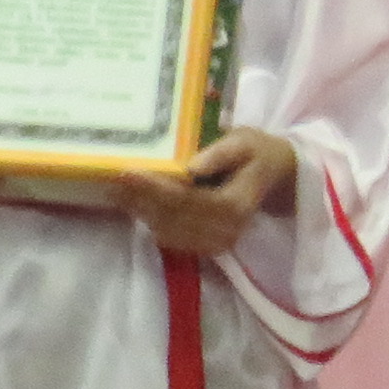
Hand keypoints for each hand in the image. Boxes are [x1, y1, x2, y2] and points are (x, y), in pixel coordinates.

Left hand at [123, 128, 297, 259]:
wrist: (274, 177)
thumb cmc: (256, 154)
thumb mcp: (244, 141)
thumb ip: (220, 154)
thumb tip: (190, 167)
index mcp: (235, 204)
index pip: (188, 200)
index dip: (156, 189)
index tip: (129, 172)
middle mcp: (226, 231)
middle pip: (173, 218)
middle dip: (141, 200)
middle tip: (114, 180)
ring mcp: (217, 243)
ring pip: (168, 231)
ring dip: (141, 212)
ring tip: (118, 191)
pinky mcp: (209, 247)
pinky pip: (172, 240)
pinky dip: (151, 222)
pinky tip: (136, 205)